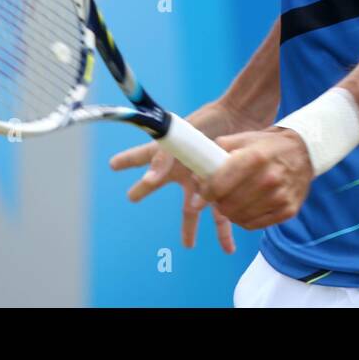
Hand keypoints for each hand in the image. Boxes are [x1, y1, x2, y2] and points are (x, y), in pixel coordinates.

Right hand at [108, 99, 267, 252]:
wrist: (246, 112)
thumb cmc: (214, 118)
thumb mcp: (185, 134)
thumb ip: (165, 157)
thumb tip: (149, 179)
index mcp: (173, 152)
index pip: (144, 156)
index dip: (127, 159)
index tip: (112, 163)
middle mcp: (186, 167)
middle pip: (162, 185)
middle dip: (146, 190)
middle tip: (131, 196)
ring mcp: (205, 177)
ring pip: (196, 207)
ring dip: (191, 228)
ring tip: (188, 245)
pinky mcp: (226, 184)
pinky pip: (223, 211)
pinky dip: (226, 229)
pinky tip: (228, 247)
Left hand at [200, 127, 313, 230]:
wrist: (306, 151)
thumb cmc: (269, 145)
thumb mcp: (245, 138)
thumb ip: (220, 150)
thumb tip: (197, 171)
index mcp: (255, 157)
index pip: (219, 184)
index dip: (205, 193)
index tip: (200, 196)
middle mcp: (268, 179)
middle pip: (228, 204)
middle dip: (217, 202)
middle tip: (217, 197)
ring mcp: (280, 197)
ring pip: (239, 217)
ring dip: (230, 212)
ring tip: (231, 202)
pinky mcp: (288, 210)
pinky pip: (255, 225)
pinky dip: (244, 220)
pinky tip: (245, 208)